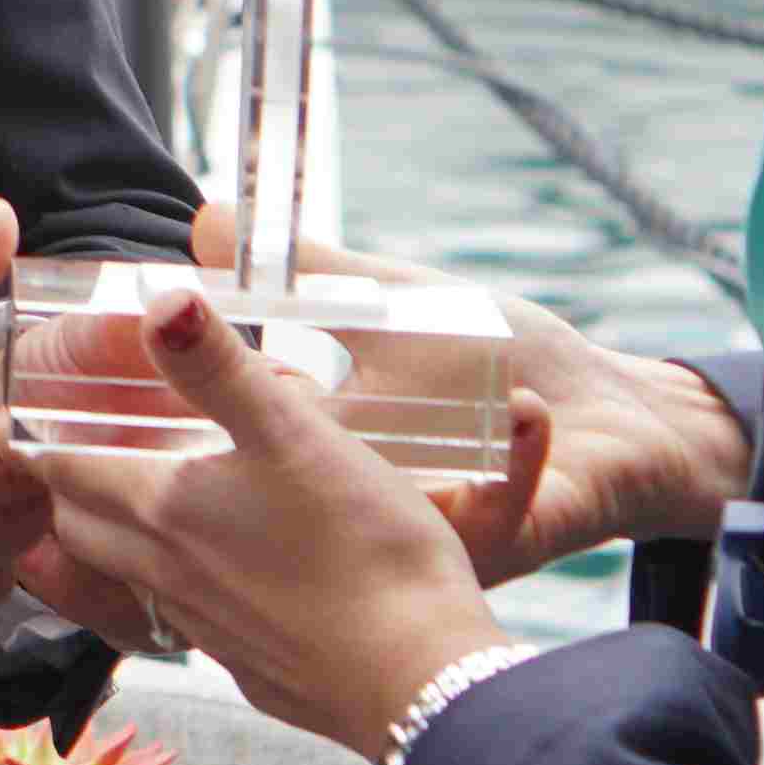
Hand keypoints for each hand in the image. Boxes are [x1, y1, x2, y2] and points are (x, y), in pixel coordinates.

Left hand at [23, 284, 512, 759]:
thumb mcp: (295, 434)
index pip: (64, 471)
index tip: (12, 423)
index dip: (32, 443)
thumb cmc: (363, 552)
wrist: (418, 680)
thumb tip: (158, 304)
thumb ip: (221, 369)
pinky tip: (212, 574)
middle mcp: (168, 575)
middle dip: (62, 489)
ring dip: (110, 538)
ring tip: (126, 504)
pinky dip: (169, 587)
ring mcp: (207, 628)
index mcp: (164, 512)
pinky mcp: (250, 664)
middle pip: (81, 528)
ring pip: (125, 576)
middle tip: (62, 454)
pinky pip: (180, 620)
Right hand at [112, 202, 752, 580]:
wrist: (620, 422)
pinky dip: (518, 458)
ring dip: (396, 470)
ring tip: (411, 405)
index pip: (232, 439)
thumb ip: (303, 268)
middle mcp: (357, 506)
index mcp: (318, 449)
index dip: (183, 413)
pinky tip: (529, 413)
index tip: (143, 377)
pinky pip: (495, 518)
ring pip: (380, 526)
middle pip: (284, 498)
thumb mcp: (391, 302)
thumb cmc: (508, 366)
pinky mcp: (497, 543)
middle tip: (273, 387)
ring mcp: (424, 531)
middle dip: (270, 446)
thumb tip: (202, 222)